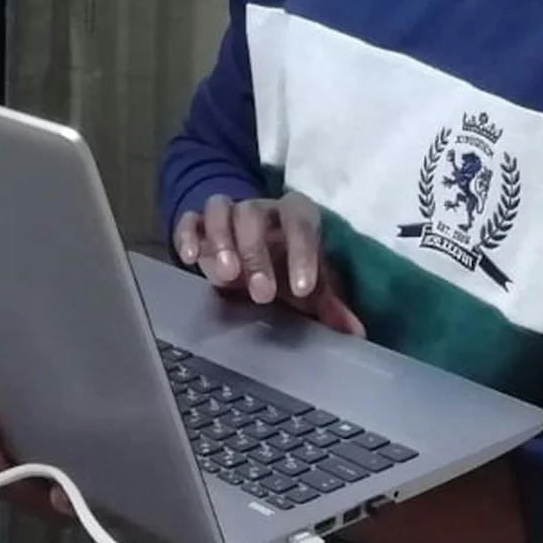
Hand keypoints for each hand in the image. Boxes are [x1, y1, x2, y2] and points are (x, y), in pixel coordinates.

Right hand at [173, 192, 364, 335]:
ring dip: (221, 239)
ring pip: (221, 208)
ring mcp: (228, 212)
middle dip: (257, 254)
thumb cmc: (285, 264)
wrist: (252, 245)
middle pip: (254, 215)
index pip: (301, 224)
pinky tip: (189, 258)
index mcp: (294, 216)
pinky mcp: (199, 222)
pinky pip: (190, 218)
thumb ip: (328, 305)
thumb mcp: (308, 282)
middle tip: (261, 293)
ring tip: (226, 274)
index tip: (302, 290)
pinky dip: (187, 234)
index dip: (303, 253)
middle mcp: (260, 208)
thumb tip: (355, 334)